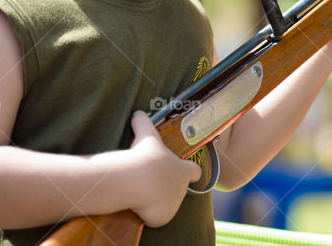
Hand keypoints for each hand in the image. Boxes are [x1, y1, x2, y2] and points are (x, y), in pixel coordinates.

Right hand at [126, 112, 202, 226]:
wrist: (139, 179)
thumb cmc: (145, 156)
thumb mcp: (145, 135)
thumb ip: (143, 123)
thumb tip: (137, 113)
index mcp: (183, 170)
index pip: (194, 171)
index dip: (190, 172)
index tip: (188, 172)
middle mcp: (182, 189)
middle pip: (178, 190)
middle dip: (168, 188)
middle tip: (152, 183)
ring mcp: (174, 204)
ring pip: (165, 204)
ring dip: (155, 200)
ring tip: (141, 192)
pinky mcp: (163, 217)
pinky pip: (153, 217)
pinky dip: (146, 213)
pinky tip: (137, 204)